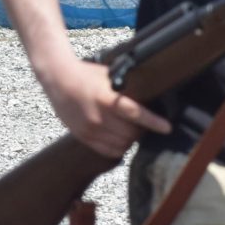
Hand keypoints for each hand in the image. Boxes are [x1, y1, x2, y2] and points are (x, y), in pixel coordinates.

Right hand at [39, 55, 171, 158]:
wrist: (57, 78)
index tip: (167, 128)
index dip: (154, 122)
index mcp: (105, 98)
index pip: (135, 114)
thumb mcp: (108, 76)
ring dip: (131, 139)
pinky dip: (119, 147)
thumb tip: (150, 99)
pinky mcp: (83, 137)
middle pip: (131, 133)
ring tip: (131, 130)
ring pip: (122, 144)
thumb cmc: (85, 74)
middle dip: (142, 130)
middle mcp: (97, 116)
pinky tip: (119, 137)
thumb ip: (125, 90)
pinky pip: (109, 151)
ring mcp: (90, 129)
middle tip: (144, 124)